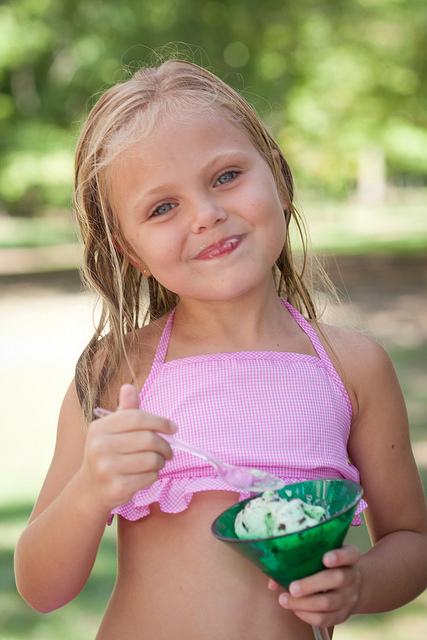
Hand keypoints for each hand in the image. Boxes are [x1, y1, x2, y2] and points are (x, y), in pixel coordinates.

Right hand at [80, 384, 175, 513]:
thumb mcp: (112, 431)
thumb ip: (125, 410)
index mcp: (100, 427)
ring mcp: (106, 468)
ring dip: (160, 462)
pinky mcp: (116, 488)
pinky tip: (146, 475)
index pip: (137, 417)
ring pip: (151, 459)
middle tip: (169, 451)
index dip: (159, 421)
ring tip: (157, 463)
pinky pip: (149, 477)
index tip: (173, 428)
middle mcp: (100, 446)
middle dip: (165, 445)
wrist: (90, 489)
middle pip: (148, 439)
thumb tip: (129, 387)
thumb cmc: (108, 454)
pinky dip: (153, 476)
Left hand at [268, 545, 360, 626]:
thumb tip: (272, 581)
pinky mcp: (343, 615)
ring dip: (304, 603)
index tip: (325, 558)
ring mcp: (350, 597)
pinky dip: (307, 615)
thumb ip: (297, 561)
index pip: (350, 554)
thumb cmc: (326, 567)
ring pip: (328, 602)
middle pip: (337, 579)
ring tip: (285, 599)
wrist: (351, 587)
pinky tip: (294, 608)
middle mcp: (352, 576)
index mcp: (349, 557)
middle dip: (312, 584)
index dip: (339, 556)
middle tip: (293, 587)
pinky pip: (325, 619)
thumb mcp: (320, 556)